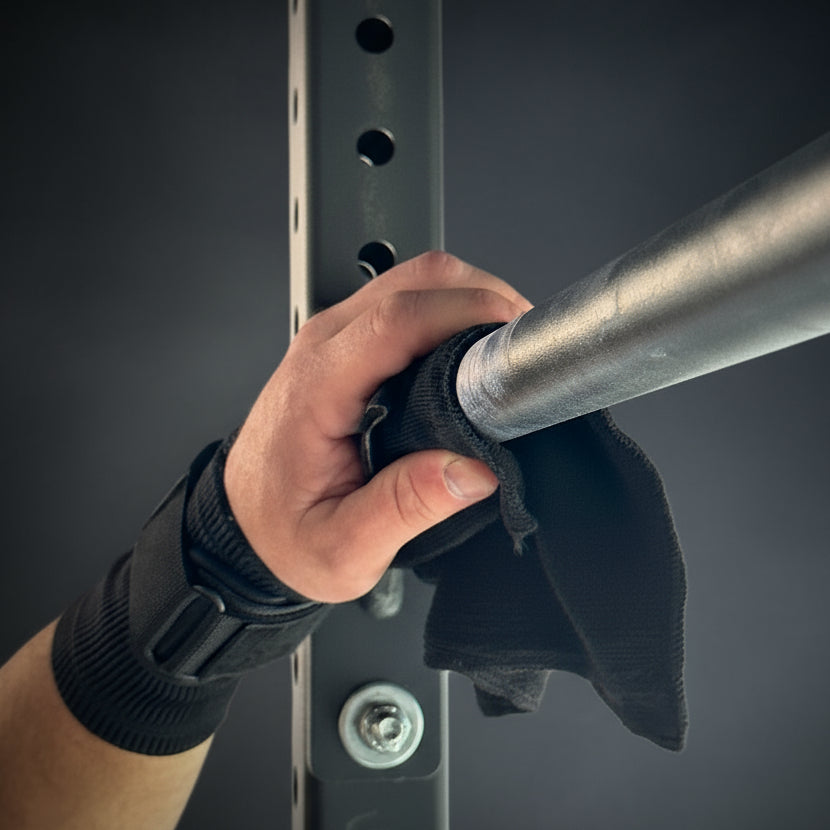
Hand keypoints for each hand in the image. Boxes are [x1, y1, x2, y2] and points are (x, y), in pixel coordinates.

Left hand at [224, 252, 531, 602]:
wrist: (244, 524)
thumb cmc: (283, 531)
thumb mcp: (343, 545)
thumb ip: (406, 507)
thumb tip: (474, 470)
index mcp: (318, 387)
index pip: (397, 319)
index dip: (467, 314)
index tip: (514, 340)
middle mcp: (323, 347)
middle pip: (414, 280)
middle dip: (482, 296)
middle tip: (523, 346)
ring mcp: (334, 337)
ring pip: (414, 280)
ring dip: (469, 299)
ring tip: (505, 348)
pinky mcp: (346, 343)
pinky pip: (405, 300)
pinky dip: (450, 310)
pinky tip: (473, 349)